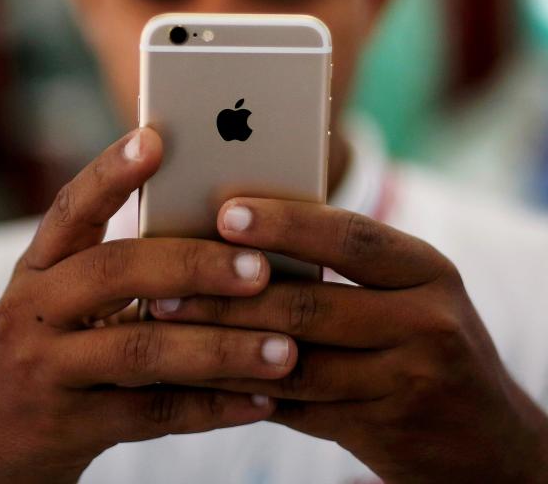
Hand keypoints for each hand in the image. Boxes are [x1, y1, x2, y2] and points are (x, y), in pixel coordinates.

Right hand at [0, 133, 297, 483]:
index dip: (110, 172)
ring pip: (142, 349)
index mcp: (42, 264)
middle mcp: (34, 308)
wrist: (3, 439)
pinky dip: (213, 407)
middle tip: (261, 268)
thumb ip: (132, 266)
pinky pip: (153, 414)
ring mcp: (45, 369)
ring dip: (221, 348)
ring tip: (286, 348)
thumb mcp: (76, 297)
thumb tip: (232, 235)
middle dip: (194, 265)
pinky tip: (261, 399)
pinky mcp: (69, 426)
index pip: (72, 206)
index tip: (155, 139)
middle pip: (115, 271)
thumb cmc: (63, 346)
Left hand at [150, 197, 547, 482]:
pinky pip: (296, 408)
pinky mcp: (384, 430)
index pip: (350, 237)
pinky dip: (242, 390)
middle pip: (311, 303)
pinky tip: (199, 375)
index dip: (286, 224)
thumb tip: (244, 239)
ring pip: (294, 361)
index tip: (226, 212)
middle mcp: (427, 320)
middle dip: (228, 295)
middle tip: (164, 282)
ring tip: (165, 324)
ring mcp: (409, 380)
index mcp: (427, 268)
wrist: (487, 437)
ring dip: (221, 346)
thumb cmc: (428, 340)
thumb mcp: (407, 289)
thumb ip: (343, 266)